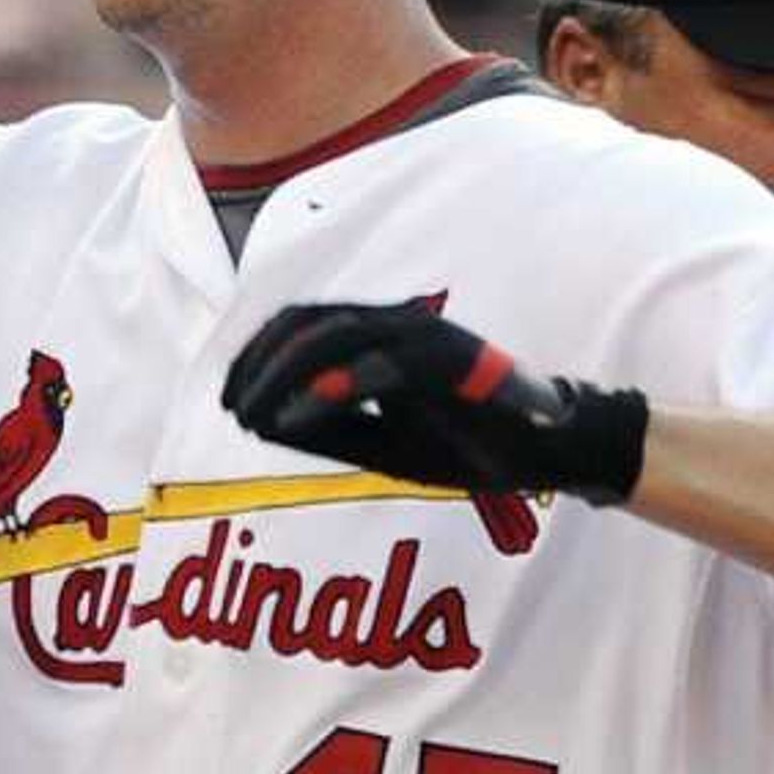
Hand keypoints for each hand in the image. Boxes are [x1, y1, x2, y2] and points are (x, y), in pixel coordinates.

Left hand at [225, 300, 647, 506]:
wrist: (544, 451)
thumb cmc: (463, 442)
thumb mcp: (381, 443)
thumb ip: (327, 430)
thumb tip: (261, 422)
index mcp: (383, 333)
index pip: (303, 322)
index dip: (257, 354)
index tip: (229, 396)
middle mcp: (400, 323)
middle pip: (308, 323)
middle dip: (259, 364)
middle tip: (231, 406)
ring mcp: (427, 337)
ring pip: (334, 336)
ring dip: (281, 375)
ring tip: (250, 416)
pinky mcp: (451, 364)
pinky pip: (378, 370)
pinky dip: (328, 390)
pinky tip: (291, 419)